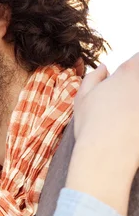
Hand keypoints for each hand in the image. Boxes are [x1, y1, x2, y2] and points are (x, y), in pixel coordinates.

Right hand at [67, 53, 138, 215]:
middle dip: (134, 88)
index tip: (124, 85)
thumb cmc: (92, 126)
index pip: (138, 59)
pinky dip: (137, 122)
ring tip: (128, 118)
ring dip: (135, 104)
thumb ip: (93, 77)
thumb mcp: (82, 98)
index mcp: (130, 71)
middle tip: (125, 104)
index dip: (131, 71)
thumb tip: (103, 68)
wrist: (107, 156)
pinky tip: (132, 129)